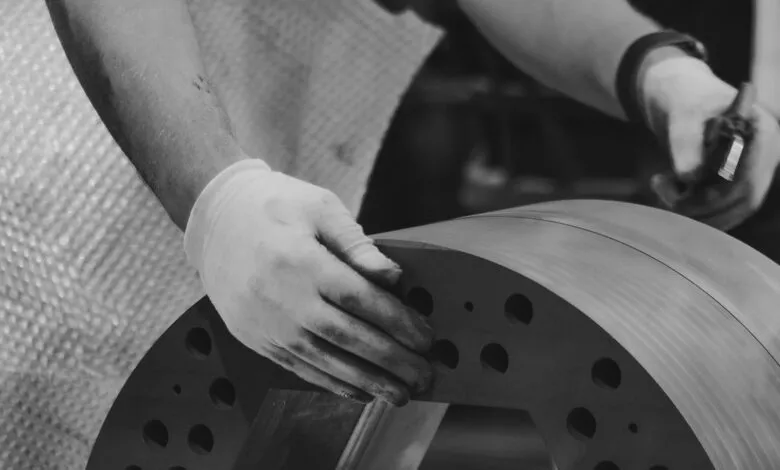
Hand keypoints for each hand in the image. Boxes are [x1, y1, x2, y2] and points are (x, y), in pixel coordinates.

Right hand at [184, 159, 434, 405]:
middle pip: (346, 338)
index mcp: (300, 260)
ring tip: (400, 395)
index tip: (426, 339)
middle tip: (424, 377)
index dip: (397, 322)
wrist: (214, 218)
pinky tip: (360, 392)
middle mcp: (281, 298)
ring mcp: (264, 323)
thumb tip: (393, 278)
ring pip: (324, 362)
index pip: (359, 299)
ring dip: (366, 382)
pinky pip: (298, 367)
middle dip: (390, 361)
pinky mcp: (253, 337)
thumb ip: (356, 243)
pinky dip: (332, 383)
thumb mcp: (319, 206)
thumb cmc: (274, 205)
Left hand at [640, 55, 779, 230]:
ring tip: (662, 188)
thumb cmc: (687, 102)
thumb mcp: (682, 118)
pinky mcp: (740, 184)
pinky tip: (671, 193)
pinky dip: (697, 211)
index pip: (748, 179)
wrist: (685, 99)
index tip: (680, 197)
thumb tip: (690, 178)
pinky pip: (725, 210)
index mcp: (762, 133)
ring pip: (733, 211)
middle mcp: (767, 156)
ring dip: (695, 212)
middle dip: (700, 207)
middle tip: (662, 192)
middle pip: (744, 200)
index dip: (715, 196)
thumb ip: (687, 145)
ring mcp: (756, 172)